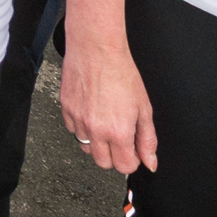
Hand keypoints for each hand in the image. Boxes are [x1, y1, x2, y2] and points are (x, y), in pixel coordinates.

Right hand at [59, 34, 158, 173]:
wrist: (96, 50)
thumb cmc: (121, 72)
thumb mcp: (144, 107)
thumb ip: (147, 138)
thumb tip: (150, 161)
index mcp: (119, 131)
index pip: (124, 166)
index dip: (132, 160)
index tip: (133, 151)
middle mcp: (96, 130)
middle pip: (103, 163)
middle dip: (114, 156)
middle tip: (121, 139)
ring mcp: (78, 121)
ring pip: (86, 148)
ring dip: (97, 142)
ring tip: (105, 123)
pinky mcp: (66, 111)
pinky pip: (73, 131)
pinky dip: (83, 127)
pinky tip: (92, 112)